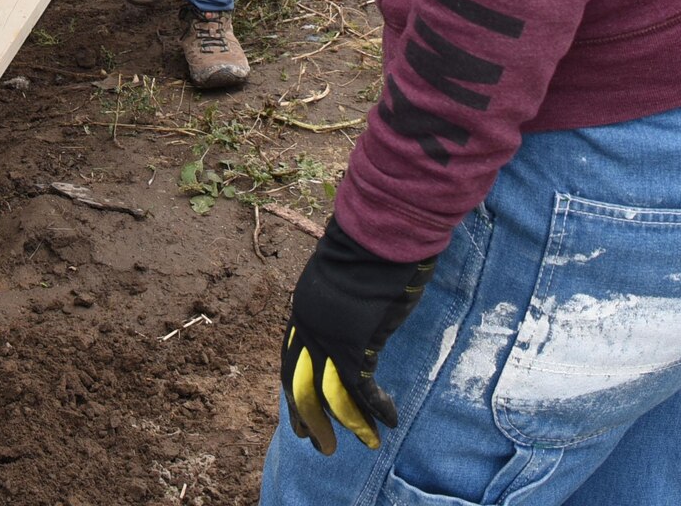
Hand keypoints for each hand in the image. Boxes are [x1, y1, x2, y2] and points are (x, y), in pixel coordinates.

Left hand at [281, 219, 438, 454]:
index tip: (300, 415)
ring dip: (347, 425)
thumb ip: (335, 300)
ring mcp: (331, 341)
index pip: (292, 363)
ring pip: (332, 397)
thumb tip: (345, 311)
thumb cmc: (364, 245)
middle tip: (318, 444)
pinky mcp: (357, 346)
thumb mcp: (338, 275)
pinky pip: (364, 389)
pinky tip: (388, 421)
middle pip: (302, 388)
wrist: (375, 235)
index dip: (296, 393)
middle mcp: (309, 332)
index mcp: (301, 313)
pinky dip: (377, 409)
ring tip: (363, 444)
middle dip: (311, 420)